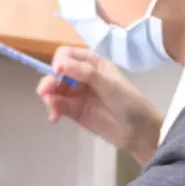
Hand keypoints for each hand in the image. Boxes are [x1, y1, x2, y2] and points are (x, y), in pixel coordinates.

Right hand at [37, 48, 163, 164]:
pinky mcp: (74, 111)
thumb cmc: (128, 101)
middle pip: (57, 73)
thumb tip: (59, 65)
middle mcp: (81, 75)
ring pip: (54, 90)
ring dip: (49, 97)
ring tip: (53, 110)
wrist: (138, 131)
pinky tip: (54, 117)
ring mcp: (76, 94)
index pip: (67, 55)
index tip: (57, 72)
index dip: (59, 62)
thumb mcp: (108, 83)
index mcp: (91, 63)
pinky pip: (58, 106)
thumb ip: (84, 73)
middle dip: (50, 82)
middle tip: (46, 93)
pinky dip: (53, 110)